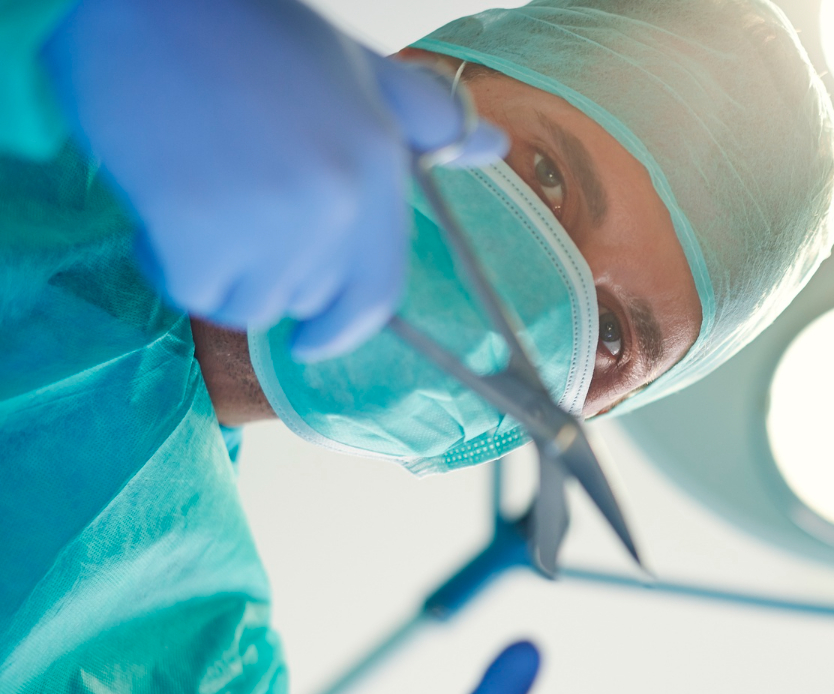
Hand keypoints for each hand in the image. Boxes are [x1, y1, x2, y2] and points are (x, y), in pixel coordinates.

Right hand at [42, 0, 505, 359]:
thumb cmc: (252, 30)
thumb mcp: (359, 72)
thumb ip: (423, 120)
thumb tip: (493, 148)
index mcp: (379, 166)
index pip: (376, 292)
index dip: (343, 326)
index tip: (314, 340)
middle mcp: (338, 202)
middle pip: (303, 298)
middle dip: (265, 271)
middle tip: (231, 204)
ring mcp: (271, 219)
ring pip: (244, 302)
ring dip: (214, 269)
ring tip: (196, 198)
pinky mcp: (199, 231)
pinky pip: (191, 289)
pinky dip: (166, 260)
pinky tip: (159, 202)